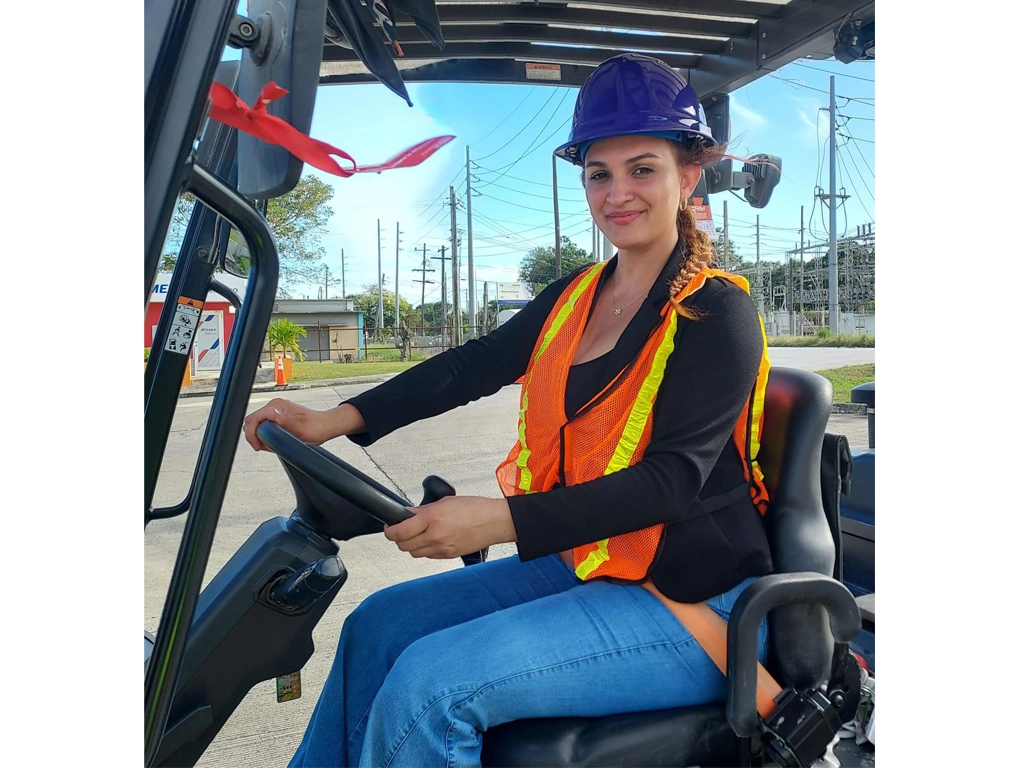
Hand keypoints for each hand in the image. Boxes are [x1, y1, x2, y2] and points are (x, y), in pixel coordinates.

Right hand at [242, 398, 361, 450]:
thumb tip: (271, 413)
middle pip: (252, 422)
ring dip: (260, 437)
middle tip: (265, 447)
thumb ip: (283, 420)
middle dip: (254, 436)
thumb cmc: (316, 427)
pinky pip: (264, 426)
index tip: (258, 446)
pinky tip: (276, 441)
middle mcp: (274, 405)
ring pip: (257, 425)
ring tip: (273, 444)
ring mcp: (275, 410)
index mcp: (277, 405)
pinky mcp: (277, 416)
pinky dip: (266, 436)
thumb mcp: (299, 427)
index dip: (251, 435)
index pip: (252, 419)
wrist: (325, 426)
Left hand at [383, 496, 516, 558]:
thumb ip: (423, 510)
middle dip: (398, 538)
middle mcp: (435, 536)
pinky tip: (431, 539)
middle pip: (404, 545)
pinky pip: (428, 556)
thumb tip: (408, 514)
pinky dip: (425, 549)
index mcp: (432, 518)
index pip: (400, 531)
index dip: (390, 531)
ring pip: (414, 553)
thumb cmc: (475, 509)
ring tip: (417, 534)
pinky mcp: (448, 556)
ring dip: (411, 545)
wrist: (495, 522)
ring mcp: (441, 548)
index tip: (389, 527)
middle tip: (401, 530)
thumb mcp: (445, 501)